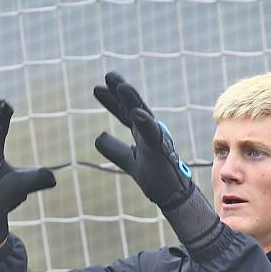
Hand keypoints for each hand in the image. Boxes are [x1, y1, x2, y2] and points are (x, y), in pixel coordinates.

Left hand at [94, 72, 193, 208]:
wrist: (173, 196)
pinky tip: (136, 113)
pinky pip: (153, 134)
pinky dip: (145, 123)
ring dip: (133, 100)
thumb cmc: (156, 177)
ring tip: (121, 86)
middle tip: (108, 76)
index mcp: (142, 133)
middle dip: (121, 91)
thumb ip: (115, 149)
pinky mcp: (162, 151)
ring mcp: (157, 139)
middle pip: (134, 107)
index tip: (98, 88)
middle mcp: (150, 132)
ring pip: (144, 115)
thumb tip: (98, 137)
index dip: (112, 101)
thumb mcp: (128, 161)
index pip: (124, 112)